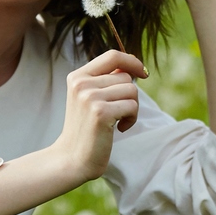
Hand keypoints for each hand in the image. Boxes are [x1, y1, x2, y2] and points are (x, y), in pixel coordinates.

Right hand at [55, 49, 145, 180]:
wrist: (72, 159)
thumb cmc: (86, 129)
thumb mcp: (89, 98)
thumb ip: (106, 81)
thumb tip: (132, 66)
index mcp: (78, 76)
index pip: (112, 56)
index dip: (132, 61)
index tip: (143, 72)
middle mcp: (81, 84)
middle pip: (125, 76)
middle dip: (130, 94)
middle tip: (120, 112)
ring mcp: (90, 97)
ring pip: (131, 90)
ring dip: (132, 108)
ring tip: (119, 121)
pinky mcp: (100, 113)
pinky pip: (132, 106)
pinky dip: (131, 119)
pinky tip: (120, 129)